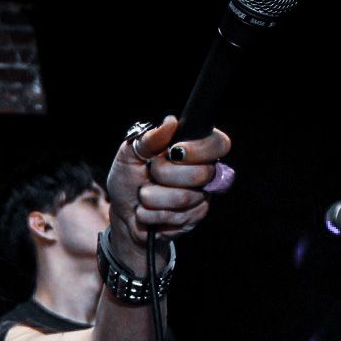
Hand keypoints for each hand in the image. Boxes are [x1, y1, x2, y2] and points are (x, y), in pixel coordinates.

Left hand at [106, 115, 231, 250]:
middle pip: (202, 173)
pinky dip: (153, 214)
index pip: (218, 144)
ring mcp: (201, 197)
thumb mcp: (130, 154)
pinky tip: (147, 211)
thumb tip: (171, 122)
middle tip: (151, 173)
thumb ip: (149, 139)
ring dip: (154, 197)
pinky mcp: (193, 218)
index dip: (199, 150)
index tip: (174, 151)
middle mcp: (204, 171)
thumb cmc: (128, 179)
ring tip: (143, 195)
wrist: (121, 212)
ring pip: (186, 197)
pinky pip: (177, 216)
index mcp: (194, 149)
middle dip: (165, 175)